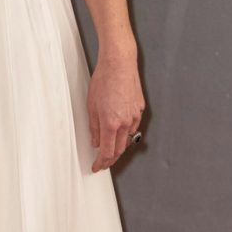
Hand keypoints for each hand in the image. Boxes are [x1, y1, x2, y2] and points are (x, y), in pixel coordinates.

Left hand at [87, 50, 144, 171]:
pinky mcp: (140, 109)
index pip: (107, 152)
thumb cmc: (104, 80)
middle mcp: (125, 122)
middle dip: (110, 159)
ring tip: (110, 149)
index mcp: (111, 123)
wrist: (119, 64)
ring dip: (119, 146)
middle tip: (102, 163)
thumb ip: (94, 127)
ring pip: (127, 138)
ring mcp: (135, 116)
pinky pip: (133, 126)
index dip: (101, 163)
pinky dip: (125, 132)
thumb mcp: (91, 105)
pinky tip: (119, 131)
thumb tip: (95, 141)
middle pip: (119, 149)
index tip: (96, 167)